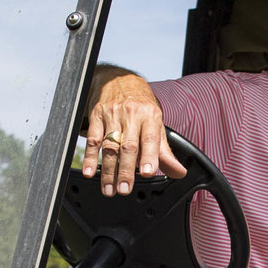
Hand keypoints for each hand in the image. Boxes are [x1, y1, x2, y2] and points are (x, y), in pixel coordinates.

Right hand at [80, 67, 185, 194]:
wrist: (118, 79)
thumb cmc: (140, 104)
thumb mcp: (156, 122)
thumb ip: (165, 151)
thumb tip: (178, 172)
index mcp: (150, 116)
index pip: (150, 138)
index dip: (149, 156)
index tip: (148, 172)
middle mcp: (131, 114)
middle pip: (128, 145)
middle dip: (126, 170)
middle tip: (125, 189)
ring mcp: (112, 115)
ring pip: (110, 145)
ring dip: (108, 170)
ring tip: (109, 188)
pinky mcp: (96, 117)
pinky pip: (92, 139)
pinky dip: (89, 157)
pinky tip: (89, 171)